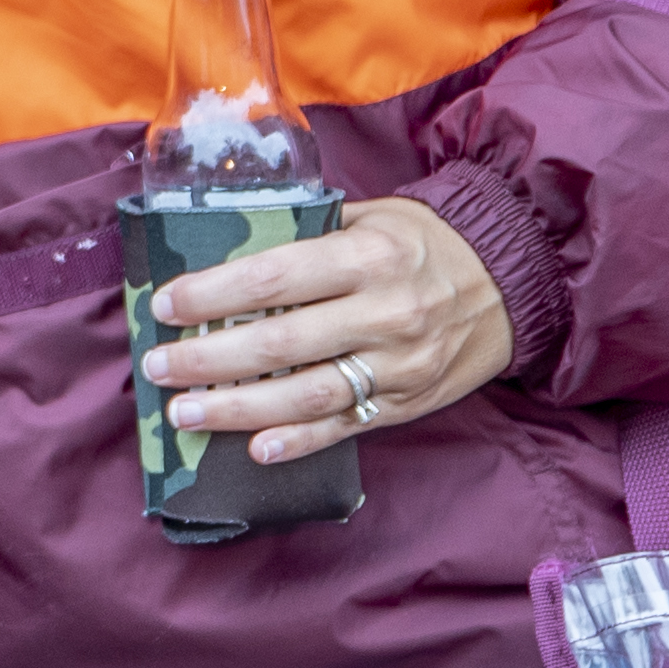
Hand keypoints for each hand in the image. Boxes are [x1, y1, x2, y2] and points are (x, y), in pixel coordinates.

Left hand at [143, 193, 515, 463]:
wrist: (511, 281)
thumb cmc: (423, 242)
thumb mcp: (370, 217)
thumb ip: (307, 234)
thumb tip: (226, 247)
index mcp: (366, 256)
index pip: (272, 279)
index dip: (212, 295)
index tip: (165, 306)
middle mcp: (384, 313)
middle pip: (280, 344)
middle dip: (208, 359)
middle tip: (157, 368)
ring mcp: (398, 365)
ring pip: (305, 395)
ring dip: (238, 409)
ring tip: (184, 414)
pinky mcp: (407, 402)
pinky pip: (345, 428)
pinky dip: (298, 442)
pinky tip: (254, 450)